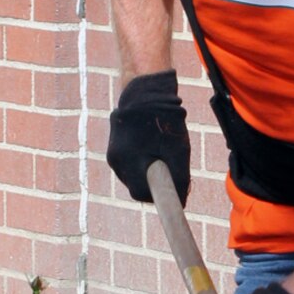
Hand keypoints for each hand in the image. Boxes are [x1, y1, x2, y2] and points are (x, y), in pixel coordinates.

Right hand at [106, 70, 189, 204]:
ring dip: (148, 173)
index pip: (142, 194)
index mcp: (128, 160)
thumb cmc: (165, 120)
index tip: (172, 198)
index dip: (159, 198)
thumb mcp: (178, 150)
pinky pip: (129, 167)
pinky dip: (142, 164)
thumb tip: (181, 202)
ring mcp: (112, 155)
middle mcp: (116, 160)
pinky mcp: (113, 149)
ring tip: (162, 153)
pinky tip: (152, 148)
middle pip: (137, 187)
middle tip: (171, 172)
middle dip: (154, 184)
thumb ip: (179, 179)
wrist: (144, 91)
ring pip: (133, 177)